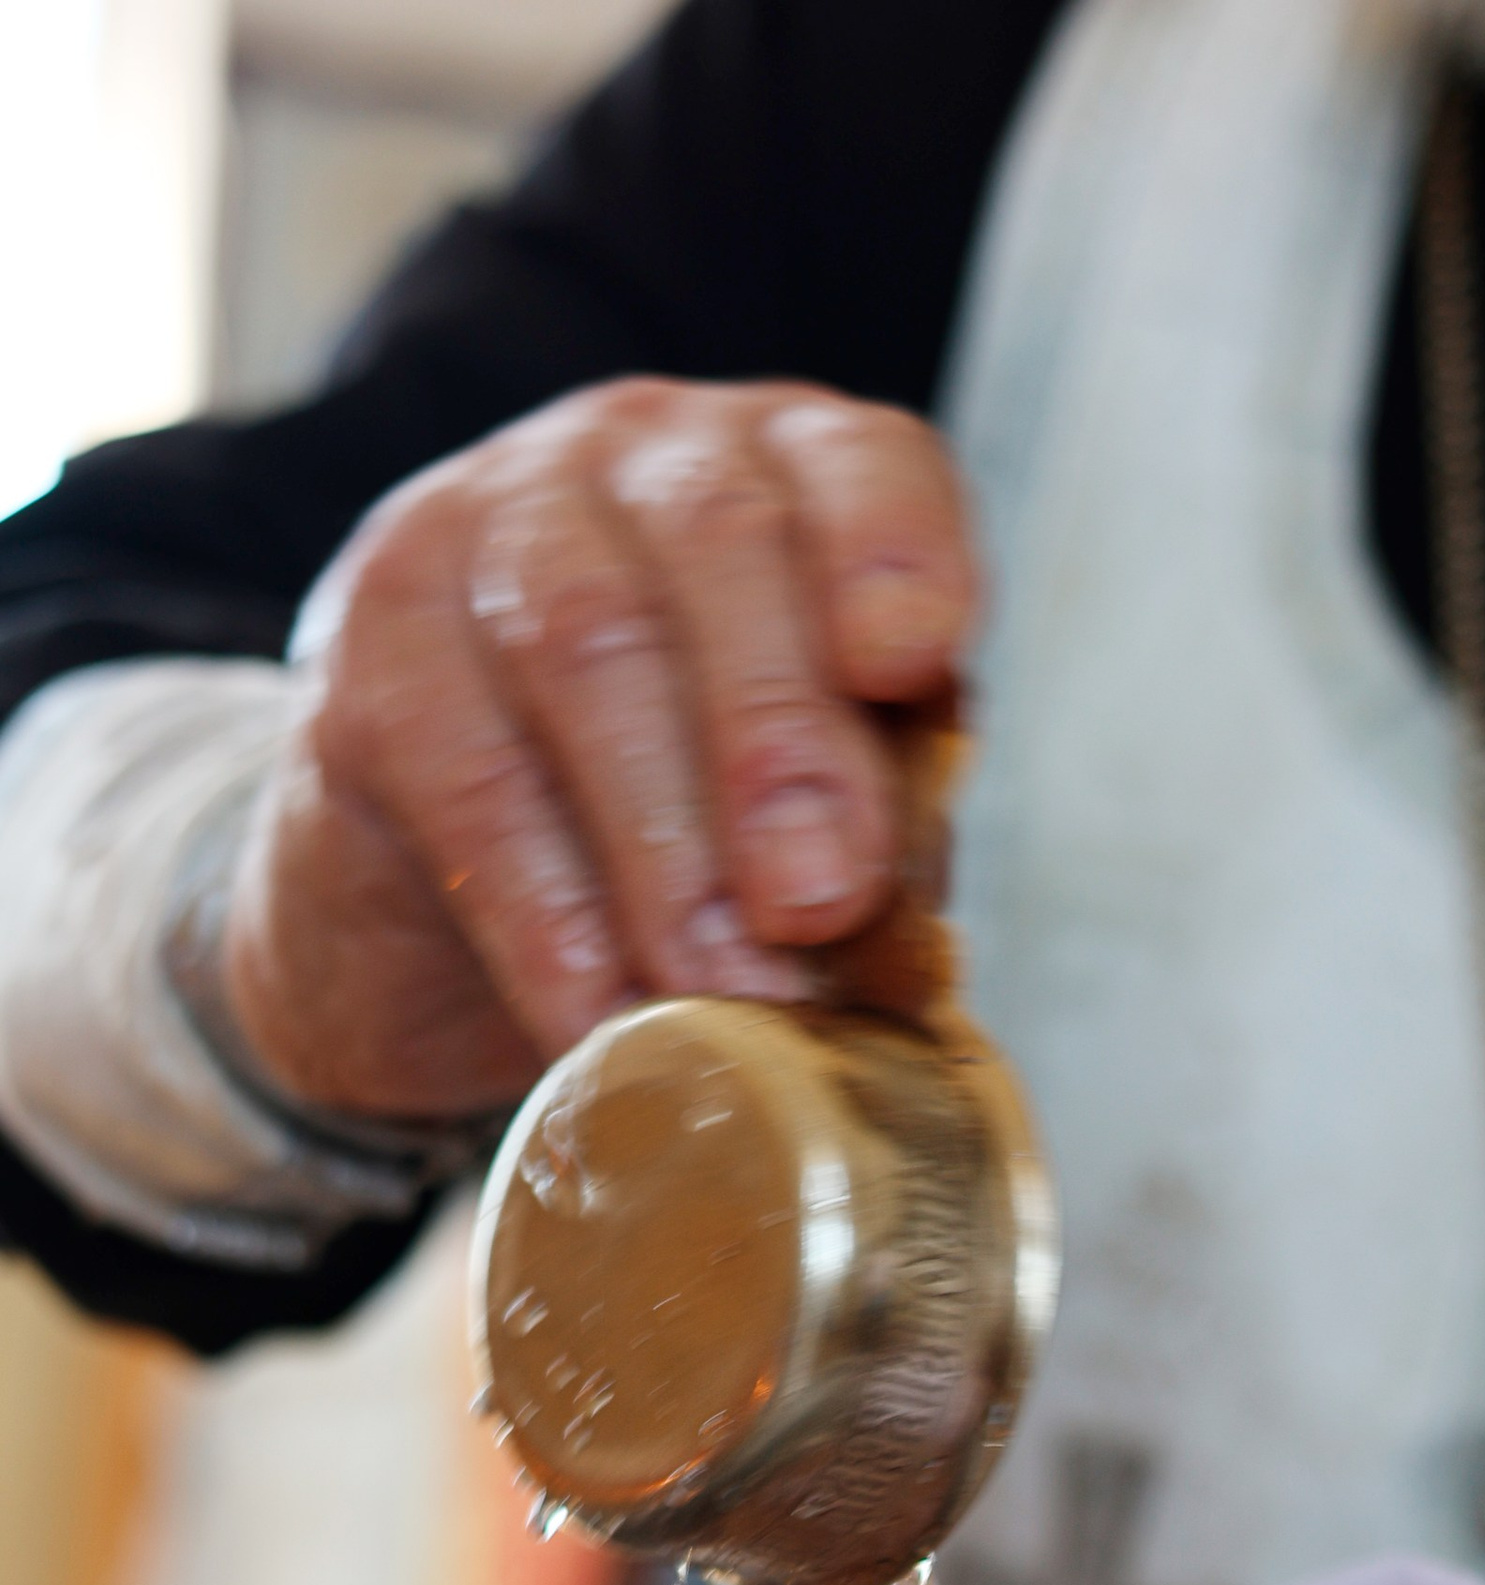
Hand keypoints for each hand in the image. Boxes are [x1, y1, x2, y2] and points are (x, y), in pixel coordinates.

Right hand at [217, 379, 977, 1121]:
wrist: (448, 886)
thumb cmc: (697, 822)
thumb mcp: (825, 803)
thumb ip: (879, 824)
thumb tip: (899, 937)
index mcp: (789, 472)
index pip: (859, 462)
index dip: (893, 549)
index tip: (911, 661)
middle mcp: (635, 457)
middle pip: (716, 543)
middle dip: (778, 735)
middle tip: (818, 901)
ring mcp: (481, 528)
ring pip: (581, 647)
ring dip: (667, 847)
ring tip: (723, 996)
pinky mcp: (371, 654)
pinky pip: (470, 782)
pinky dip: (552, 925)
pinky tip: (602, 1026)